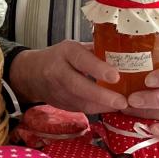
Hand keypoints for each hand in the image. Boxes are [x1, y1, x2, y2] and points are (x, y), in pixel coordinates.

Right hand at [9, 41, 127, 114]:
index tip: (115, 77)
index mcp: (66, 52)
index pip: (81, 60)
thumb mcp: (75, 48)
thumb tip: (126, 55)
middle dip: (102, 95)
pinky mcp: (60, 104)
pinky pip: (81, 109)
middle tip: (122, 101)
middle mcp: (58, 70)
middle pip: (78, 85)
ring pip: (80, 101)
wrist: (32, 74)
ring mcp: (57, 90)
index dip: (97, 69)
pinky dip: (97, 109)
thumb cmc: (61, 57)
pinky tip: (111, 108)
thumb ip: (96, 52)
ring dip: (103, 106)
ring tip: (123, 106)